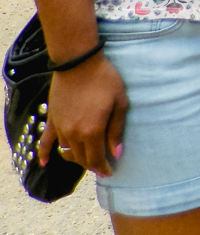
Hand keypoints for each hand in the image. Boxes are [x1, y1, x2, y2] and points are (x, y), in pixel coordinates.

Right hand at [37, 54, 128, 177]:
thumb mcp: (120, 103)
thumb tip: (116, 153)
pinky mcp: (52, 119)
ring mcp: (60, 128)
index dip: (103, 168)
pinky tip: (45, 162)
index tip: (110, 172)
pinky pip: (45, 141)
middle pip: (81, 158)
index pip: (96, 159)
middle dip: (93, 165)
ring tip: (87, 159)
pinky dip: (44, 153)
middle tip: (102, 165)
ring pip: (67, 152)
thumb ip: (117, 130)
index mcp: (92, 131)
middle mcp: (73, 133)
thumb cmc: (105, 80)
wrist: (79, 63)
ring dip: (76, 158)